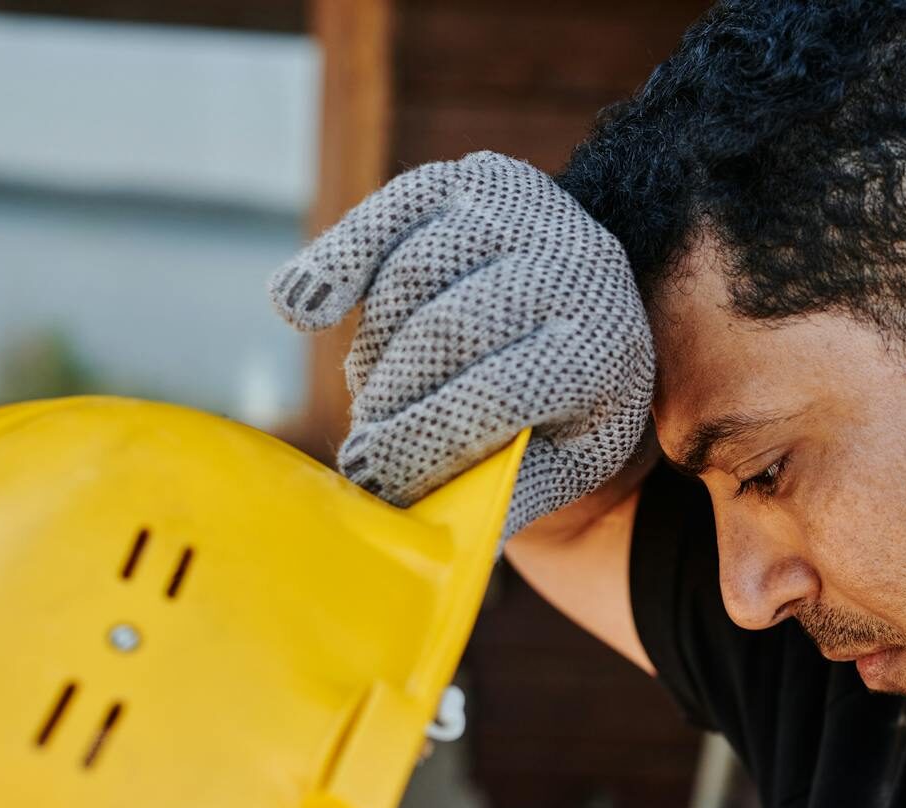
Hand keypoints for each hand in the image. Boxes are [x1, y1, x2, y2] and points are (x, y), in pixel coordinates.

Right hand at [268, 151, 654, 534]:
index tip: (382, 486)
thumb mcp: (567, 461)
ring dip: (372, 351)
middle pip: (448, 332)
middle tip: (365, 454)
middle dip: (392, 403)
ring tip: (373, 398)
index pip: (500, 394)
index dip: (427, 444)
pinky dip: (336, 262)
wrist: (596, 311)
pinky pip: (386, 217)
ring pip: (410, 278)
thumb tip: (435, 531)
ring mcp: (525, 210)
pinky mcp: (471, 178)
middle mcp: (576, 263)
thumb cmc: (571, 405)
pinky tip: (301, 310)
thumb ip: (509, 489)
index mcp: (604, 344)